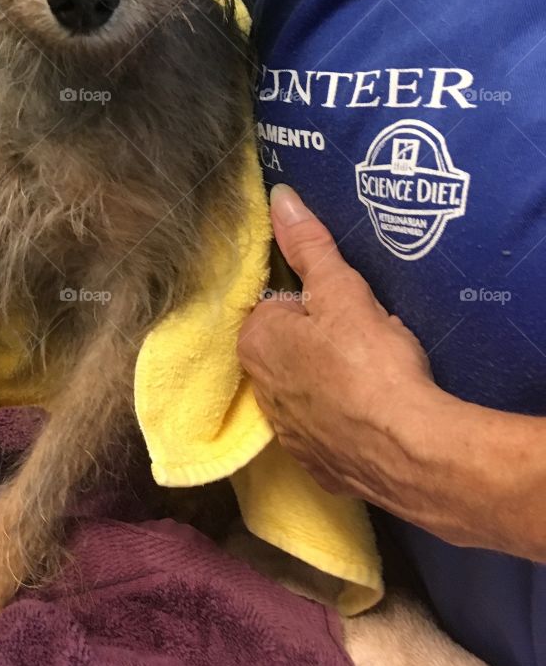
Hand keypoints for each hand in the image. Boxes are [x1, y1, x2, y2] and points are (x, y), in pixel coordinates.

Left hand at [238, 183, 434, 499]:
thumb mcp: (341, 289)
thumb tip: (280, 198)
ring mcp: (288, 435)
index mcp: (255, 343)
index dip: (315, 301)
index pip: (276, 305)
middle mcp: (260, 390)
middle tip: (367, 339)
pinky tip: (375, 415)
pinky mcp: (317, 467)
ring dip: (334, 381)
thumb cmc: (370, 362)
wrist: (411, 451)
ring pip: (309, 389)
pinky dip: (347, 422)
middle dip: (323, 341)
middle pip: (291, 348)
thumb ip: (308, 244)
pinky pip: (329, 431)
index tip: (346, 307)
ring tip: (378, 375)